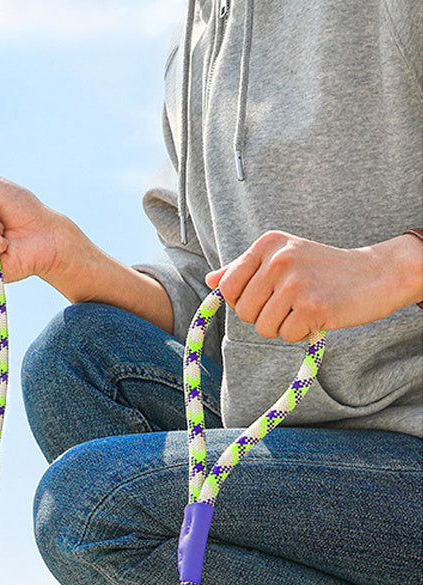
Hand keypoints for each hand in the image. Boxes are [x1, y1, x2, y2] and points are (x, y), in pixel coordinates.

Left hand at [206, 230, 422, 341]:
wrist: (378, 273)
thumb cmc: (324, 270)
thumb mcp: (284, 257)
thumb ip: (245, 269)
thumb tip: (210, 281)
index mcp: (268, 244)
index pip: (228, 287)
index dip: (242, 301)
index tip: (265, 296)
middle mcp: (279, 259)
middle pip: (244, 311)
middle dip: (264, 316)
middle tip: (292, 303)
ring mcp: (296, 283)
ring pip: (263, 327)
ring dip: (283, 326)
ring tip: (305, 308)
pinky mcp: (312, 307)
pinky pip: (286, 335)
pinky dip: (301, 333)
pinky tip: (318, 315)